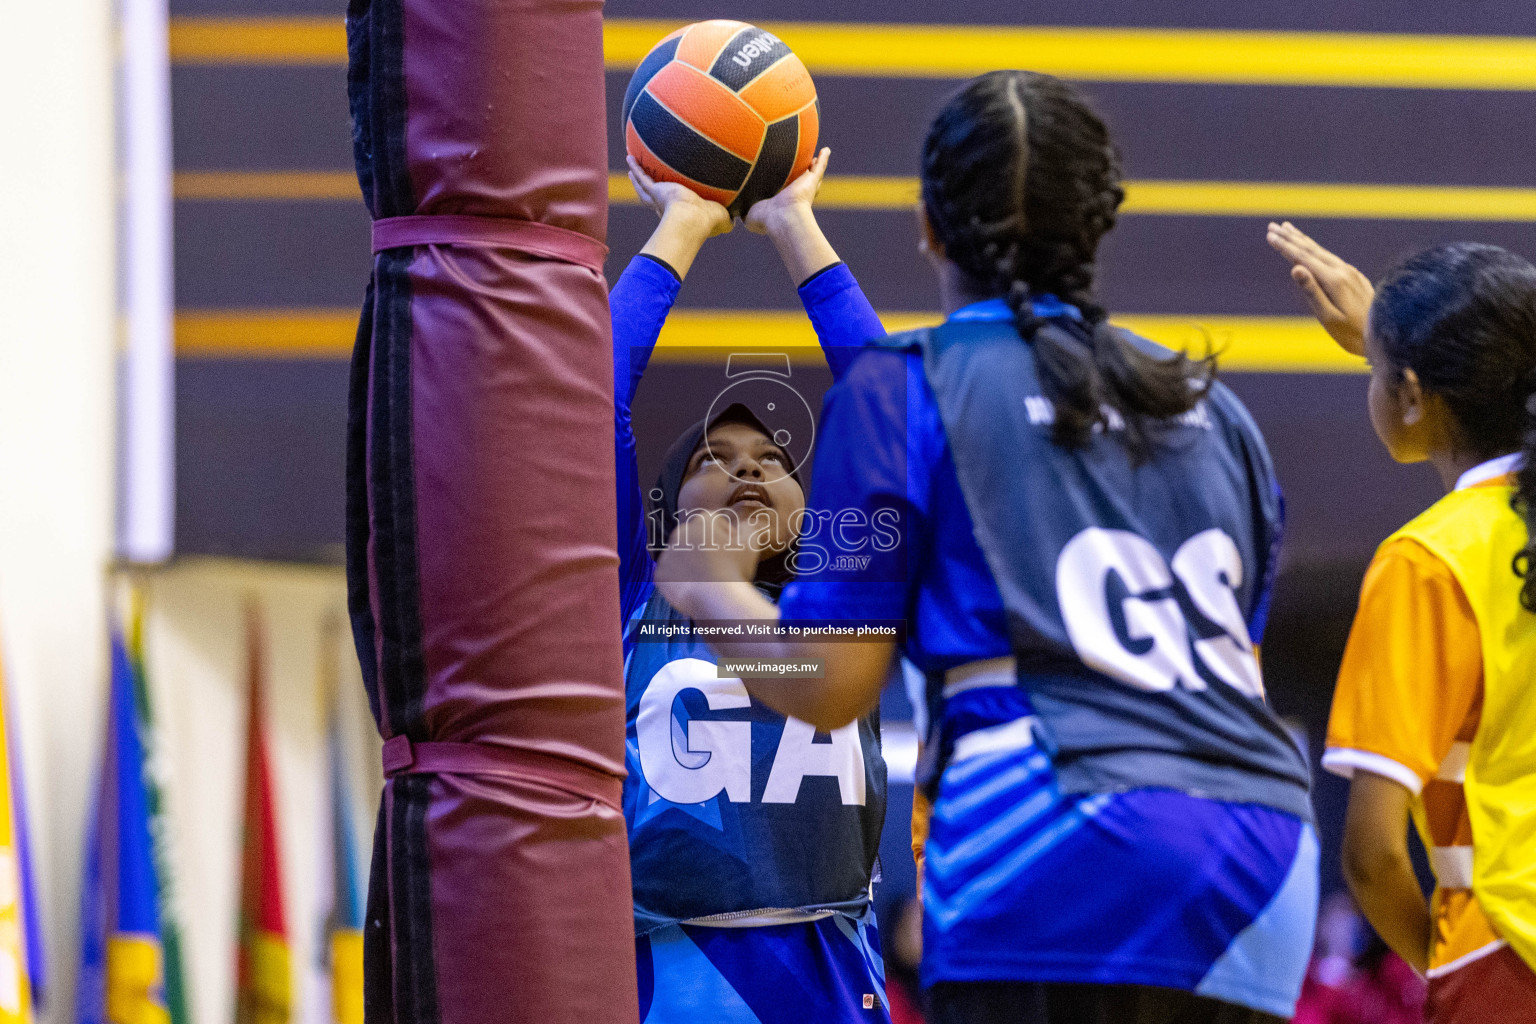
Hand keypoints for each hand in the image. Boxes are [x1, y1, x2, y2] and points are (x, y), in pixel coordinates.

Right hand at [629, 156, 731, 237]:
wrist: (693, 219)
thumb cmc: (709, 221)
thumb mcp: (722, 218)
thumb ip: (727, 219)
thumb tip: (736, 222)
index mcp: (681, 215)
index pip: (673, 210)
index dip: (670, 207)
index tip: (668, 204)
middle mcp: (667, 209)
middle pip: (653, 199)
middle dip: (647, 192)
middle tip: (641, 182)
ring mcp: (660, 199)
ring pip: (644, 187)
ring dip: (637, 178)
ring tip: (631, 169)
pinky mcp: (656, 191)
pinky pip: (643, 177)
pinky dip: (635, 168)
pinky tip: (630, 157)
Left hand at [655, 509, 764, 596]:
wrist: (716, 599)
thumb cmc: (735, 569)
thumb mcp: (750, 543)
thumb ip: (750, 527)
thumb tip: (749, 522)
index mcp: (703, 520)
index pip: (716, 523)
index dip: (727, 537)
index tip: (732, 552)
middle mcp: (681, 532)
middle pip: (695, 538)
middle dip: (705, 548)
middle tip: (720, 566)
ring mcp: (667, 553)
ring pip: (681, 556)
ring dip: (691, 564)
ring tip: (707, 579)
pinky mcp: (660, 574)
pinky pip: (670, 575)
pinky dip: (680, 580)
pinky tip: (694, 587)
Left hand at [745, 147, 830, 235]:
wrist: (782, 218)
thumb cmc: (765, 219)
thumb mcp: (749, 215)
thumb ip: (742, 210)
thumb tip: (733, 212)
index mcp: (781, 202)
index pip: (784, 193)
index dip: (784, 186)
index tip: (781, 179)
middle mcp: (794, 194)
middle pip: (801, 183)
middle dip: (803, 176)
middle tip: (805, 166)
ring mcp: (804, 188)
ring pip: (812, 175)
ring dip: (815, 166)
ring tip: (819, 156)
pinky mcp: (811, 183)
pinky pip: (819, 168)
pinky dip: (823, 159)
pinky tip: (826, 150)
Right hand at [1266, 221, 1373, 356]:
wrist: (1388, 333)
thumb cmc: (1352, 333)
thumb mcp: (1328, 317)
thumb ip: (1312, 291)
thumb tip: (1295, 268)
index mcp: (1334, 280)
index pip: (1303, 258)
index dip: (1285, 246)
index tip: (1270, 235)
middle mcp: (1343, 271)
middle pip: (1312, 249)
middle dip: (1291, 237)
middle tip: (1273, 226)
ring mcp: (1351, 273)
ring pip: (1322, 252)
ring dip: (1303, 241)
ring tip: (1290, 231)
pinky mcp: (1355, 277)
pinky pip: (1330, 259)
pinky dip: (1316, 251)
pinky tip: (1312, 251)